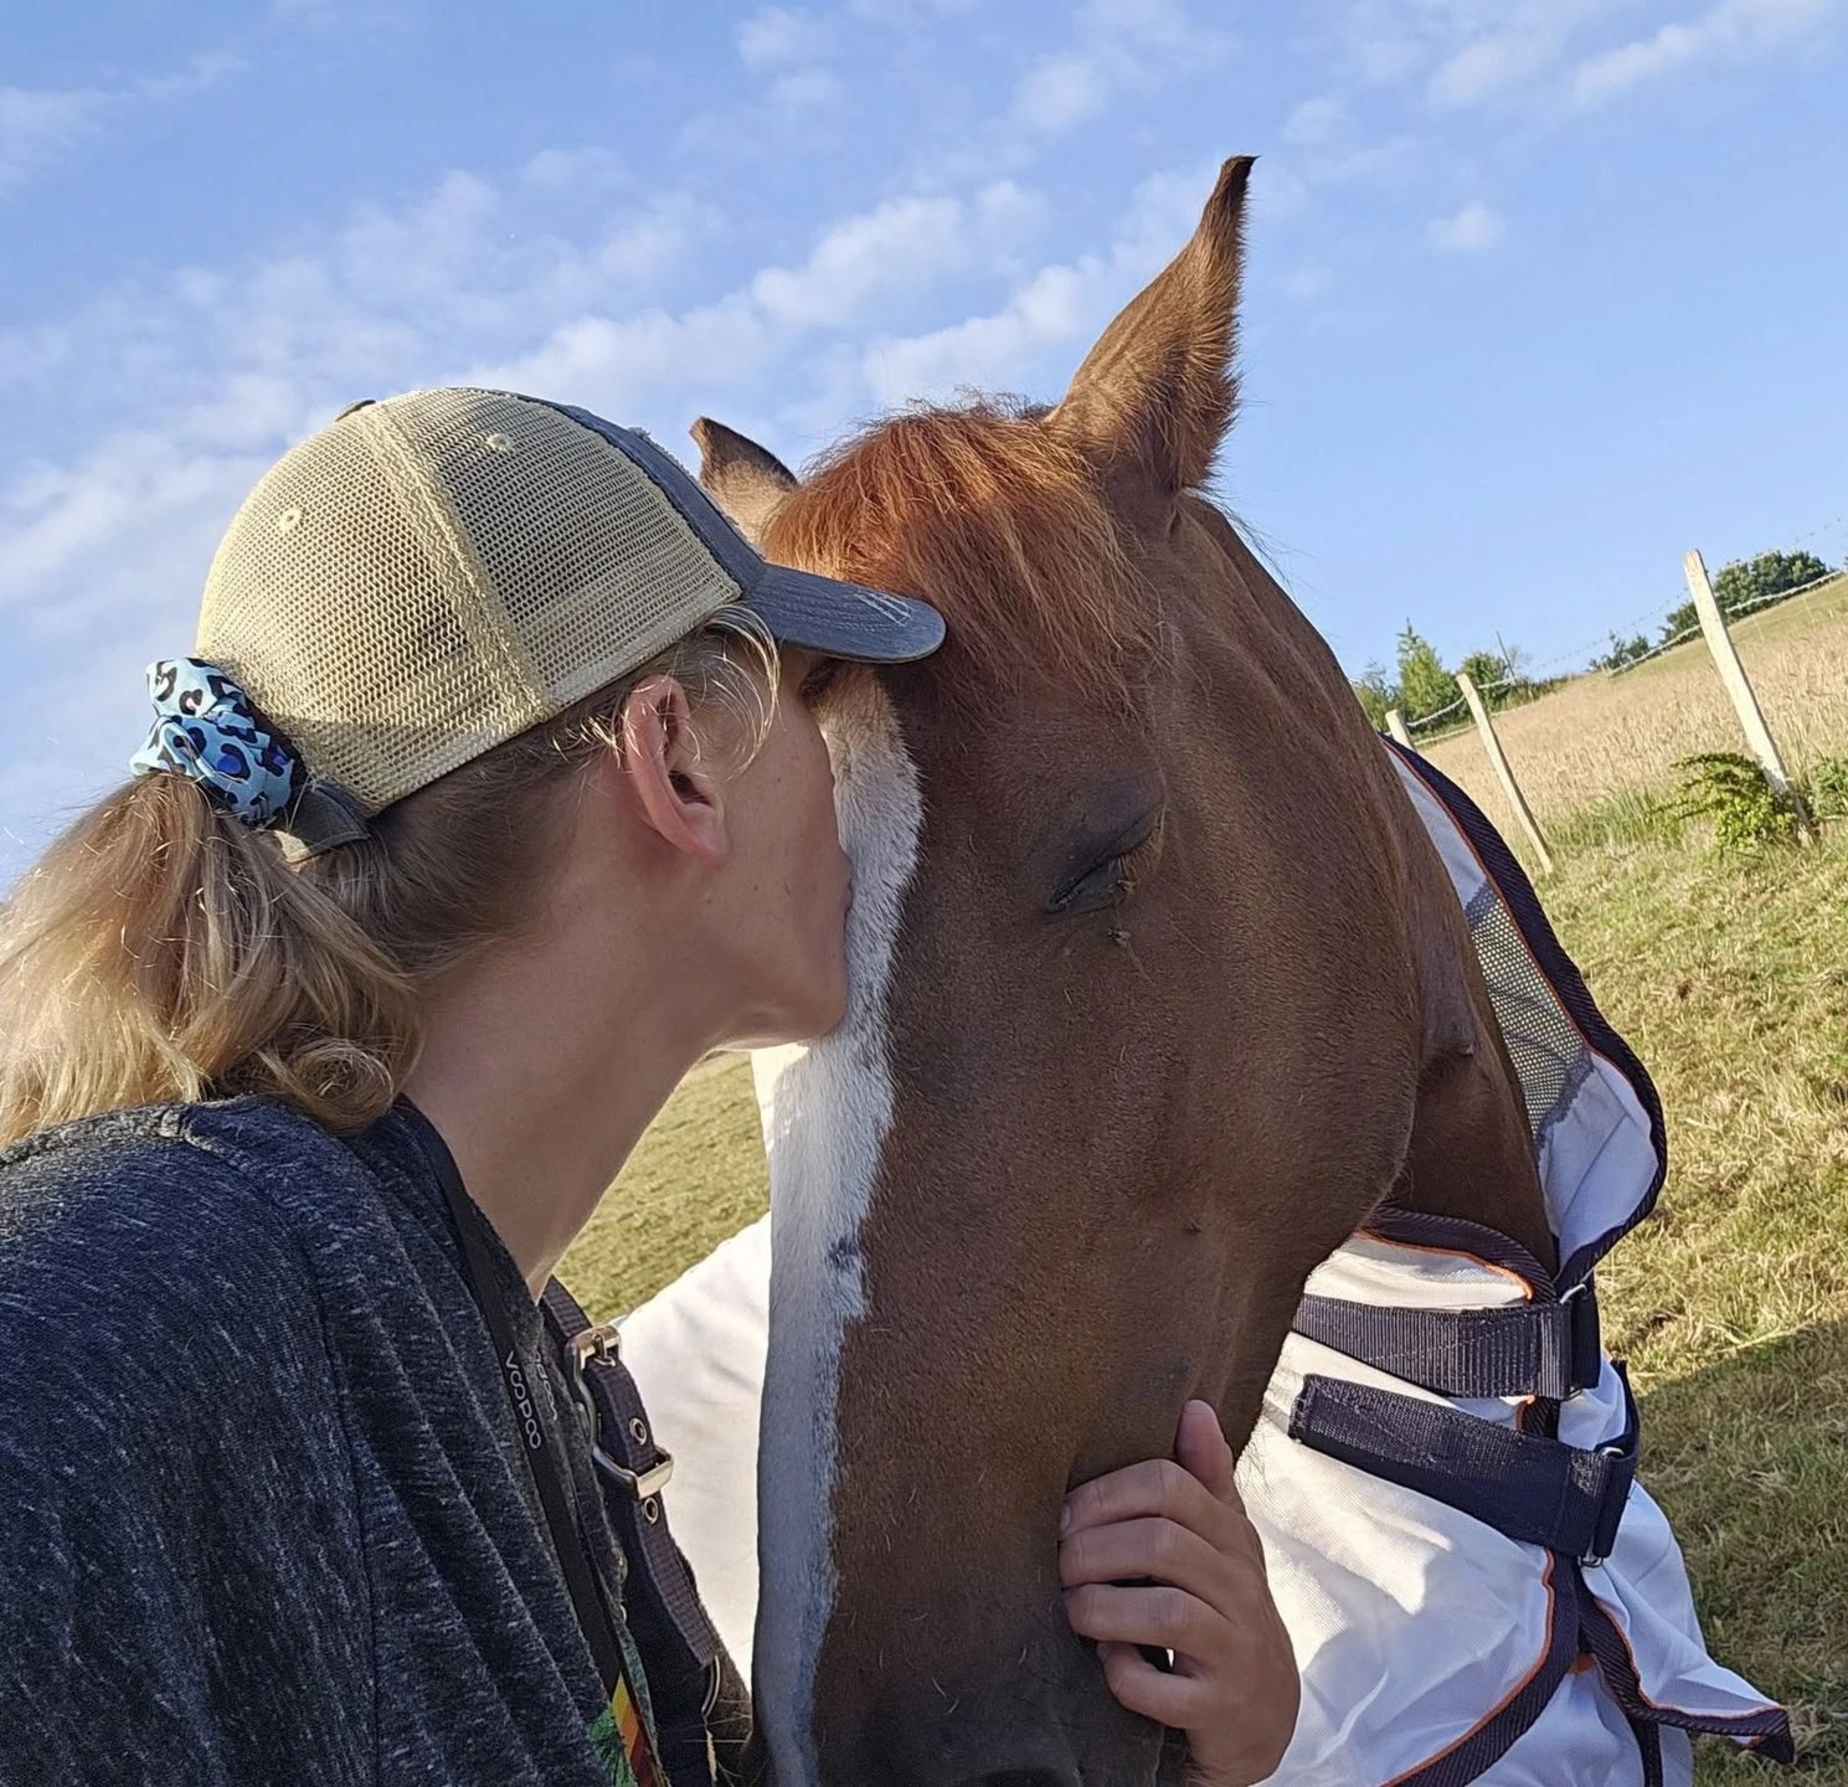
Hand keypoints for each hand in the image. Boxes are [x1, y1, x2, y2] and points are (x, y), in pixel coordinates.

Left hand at [1060, 1400, 1297, 1786]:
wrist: (1264, 1716)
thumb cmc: (1225, 1612)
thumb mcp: (1223, 1543)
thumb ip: (1205, 1477)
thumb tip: (1194, 1407)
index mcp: (1233, 1537)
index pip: (1169, 1486)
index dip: (1105, 1494)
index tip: (1065, 1517)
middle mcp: (1242, 1588)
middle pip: (1161, 1543)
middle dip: (1094, 1551)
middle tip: (1060, 1566)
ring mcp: (1236, 1651)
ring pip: (1167, 1613)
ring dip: (1101, 1609)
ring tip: (1075, 1610)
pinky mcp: (1222, 1709)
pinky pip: (1165, 1688)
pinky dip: (1125, 1674)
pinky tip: (1109, 1664)